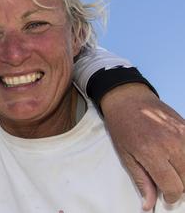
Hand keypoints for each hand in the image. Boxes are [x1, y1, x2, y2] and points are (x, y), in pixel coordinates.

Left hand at [101, 82, 184, 209]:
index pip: (173, 186)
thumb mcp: (126, 156)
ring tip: (171, 169)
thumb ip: (142, 181)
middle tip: (167, 182)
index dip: (170, 196)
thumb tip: (148, 205)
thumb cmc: (122, 126)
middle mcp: (171, 144)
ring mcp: (182, 134)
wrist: (127, 99)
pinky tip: (176, 157)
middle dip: (179, 186)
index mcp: (152, 152)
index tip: (165, 196)